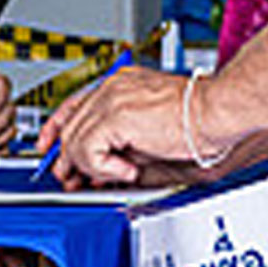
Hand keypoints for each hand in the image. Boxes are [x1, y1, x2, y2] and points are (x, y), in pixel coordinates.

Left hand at [41, 64, 217, 187]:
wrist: (217, 112)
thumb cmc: (199, 120)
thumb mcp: (150, 134)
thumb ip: (122, 147)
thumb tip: (100, 171)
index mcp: (120, 86)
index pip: (74, 106)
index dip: (57, 130)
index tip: (50, 149)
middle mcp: (112, 88)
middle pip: (69, 125)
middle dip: (67, 159)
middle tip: (73, 180)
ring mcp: (111, 99)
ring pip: (74, 140)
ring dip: (89, 167)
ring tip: (115, 176)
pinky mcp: (115, 116)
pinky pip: (88, 149)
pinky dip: (103, 168)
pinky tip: (127, 171)